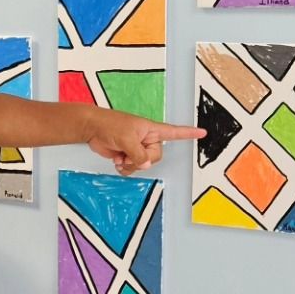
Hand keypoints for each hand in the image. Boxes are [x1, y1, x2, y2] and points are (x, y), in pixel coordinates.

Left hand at [85, 110, 204, 175]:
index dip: (188, 133)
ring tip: (120, 156)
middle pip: (155, 157)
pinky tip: (117, 160)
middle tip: (128, 153)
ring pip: (143, 165)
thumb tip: (145, 164)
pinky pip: (133, 168)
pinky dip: (125, 168)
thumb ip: (138, 153)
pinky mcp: (127, 155)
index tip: (202, 132)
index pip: (174, 132)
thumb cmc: (110, 125)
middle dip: (142, 159)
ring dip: (132, 165)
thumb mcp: (127, 138)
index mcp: (151, 130)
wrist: (92, 129)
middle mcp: (146, 139)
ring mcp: (137, 148)